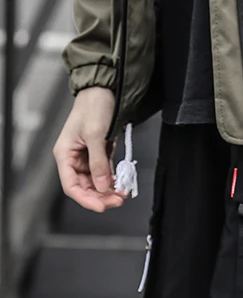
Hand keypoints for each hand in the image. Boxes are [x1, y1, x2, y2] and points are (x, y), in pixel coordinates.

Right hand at [53, 87, 126, 211]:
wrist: (105, 91)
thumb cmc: (94, 106)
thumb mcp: (95, 135)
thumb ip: (98, 162)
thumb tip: (102, 186)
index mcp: (65, 154)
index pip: (71, 186)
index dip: (85, 199)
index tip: (101, 207)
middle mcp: (74, 159)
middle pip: (85, 188)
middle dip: (101, 197)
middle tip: (118, 201)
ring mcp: (87, 158)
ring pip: (96, 184)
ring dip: (109, 192)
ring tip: (123, 195)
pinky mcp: (99, 156)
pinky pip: (105, 176)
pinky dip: (113, 183)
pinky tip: (122, 186)